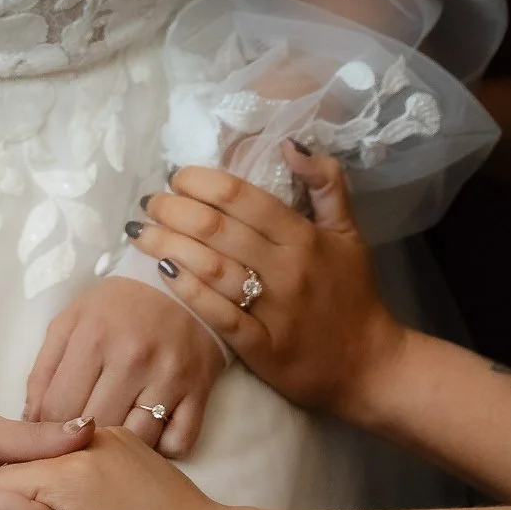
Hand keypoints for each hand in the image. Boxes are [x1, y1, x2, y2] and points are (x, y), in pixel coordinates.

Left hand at [23, 276, 223, 456]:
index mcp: (93, 338)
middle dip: (80, 444)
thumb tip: (30, 421)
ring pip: (134, 443)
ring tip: (112, 441)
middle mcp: (133, 358)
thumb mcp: (71, 321)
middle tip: (79, 444)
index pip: (56, 410)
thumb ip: (44, 369)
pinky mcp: (199, 390)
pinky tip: (150, 434)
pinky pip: (178, 444)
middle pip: (94, 431)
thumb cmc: (118, 306)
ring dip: (120, 451)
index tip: (50, 436)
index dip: (46, 431)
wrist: (182, 282)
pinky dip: (162, 449)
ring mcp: (169, 376)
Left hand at [132, 150, 407, 425]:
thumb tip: (290, 142)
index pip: (243, 197)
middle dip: (173, 208)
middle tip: (149, 201)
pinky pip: (218, 315)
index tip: (176, 176)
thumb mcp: (349, 232)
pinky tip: (161, 272)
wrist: (370, 366)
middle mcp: (287, 268)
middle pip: (218, 228)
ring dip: (168, 244)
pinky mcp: (262, 348)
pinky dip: (188, 291)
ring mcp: (274, 310)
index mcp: (304, 236)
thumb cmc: (353, 294)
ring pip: (211, 268)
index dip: (202, 181)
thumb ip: (326, 183)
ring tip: (140, 231)